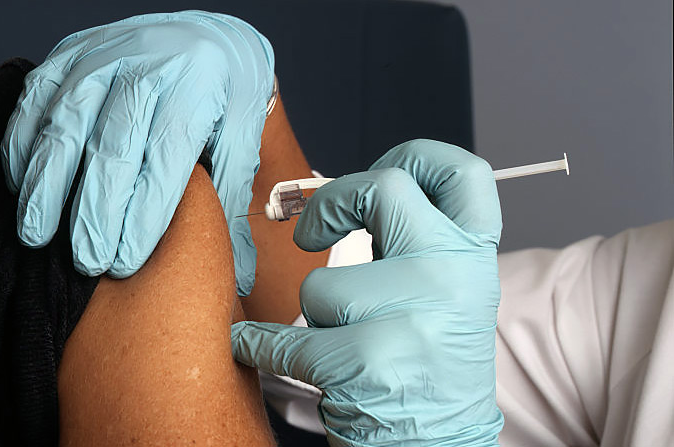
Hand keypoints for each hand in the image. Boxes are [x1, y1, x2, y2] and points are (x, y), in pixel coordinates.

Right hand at [1, 11, 273, 294]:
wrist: (206, 34)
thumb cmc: (226, 93)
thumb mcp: (245, 136)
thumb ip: (233, 198)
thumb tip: (238, 272)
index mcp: (196, 88)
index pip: (164, 158)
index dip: (143, 214)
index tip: (125, 262)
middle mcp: (145, 69)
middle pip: (112, 147)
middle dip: (96, 211)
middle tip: (87, 262)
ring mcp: (102, 57)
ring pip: (65, 125)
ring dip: (47, 184)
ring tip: (38, 235)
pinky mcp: (69, 54)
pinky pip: (36, 99)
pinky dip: (23, 143)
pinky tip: (23, 185)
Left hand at [231, 140, 504, 445]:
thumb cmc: (427, 364)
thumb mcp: (441, 293)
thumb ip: (411, 242)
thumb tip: (346, 194)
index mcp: (474, 257)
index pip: (463, 173)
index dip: (417, 155)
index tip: (379, 168)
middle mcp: (454, 276)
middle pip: (383, 189)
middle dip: (330, 204)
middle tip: (309, 232)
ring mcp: (415, 317)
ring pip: (323, 283)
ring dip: (316, 315)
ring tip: (342, 343)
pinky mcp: (370, 361)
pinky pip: (287, 337)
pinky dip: (261, 346)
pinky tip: (257, 348)